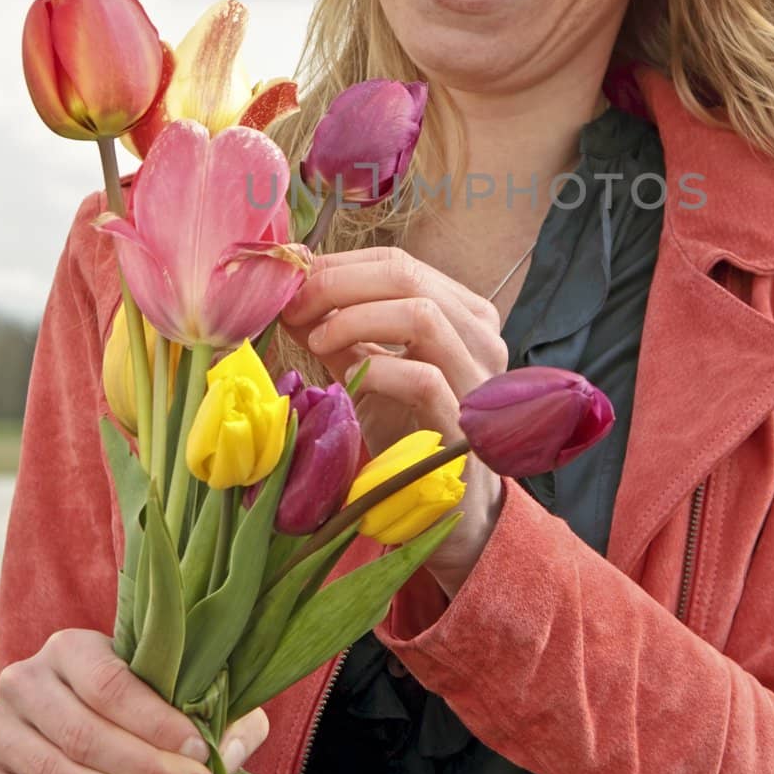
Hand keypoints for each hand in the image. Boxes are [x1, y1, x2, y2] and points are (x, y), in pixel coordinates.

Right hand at [0, 628, 269, 773]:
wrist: (60, 727)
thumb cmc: (130, 709)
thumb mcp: (174, 696)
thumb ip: (218, 714)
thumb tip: (232, 750)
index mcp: (72, 646)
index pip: (113, 686)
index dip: (157, 723)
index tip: (201, 754)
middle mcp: (24, 678)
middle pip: (84, 732)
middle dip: (145, 768)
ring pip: (52, 771)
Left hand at [280, 246, 508, 586]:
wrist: (453, 510)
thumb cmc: (410, 432)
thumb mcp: (371, 372)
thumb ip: (342, 331)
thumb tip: (291, 291)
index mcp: (464, 314)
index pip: (400, 263)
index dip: (338, 265)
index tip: (291, 283)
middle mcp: (482, 336)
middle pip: (408, 277)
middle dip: (337, 284)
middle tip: (292, 304)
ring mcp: (479, 379)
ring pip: (421, 315)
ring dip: (353, 318)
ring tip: (315, 340)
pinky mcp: (467, 425)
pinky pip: (421, 378)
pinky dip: (375, 369)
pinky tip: (344, 380)